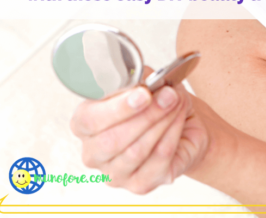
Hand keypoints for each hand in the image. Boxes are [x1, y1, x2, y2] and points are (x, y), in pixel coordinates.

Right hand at [70, 72, 210, 193]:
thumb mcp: (144, 81)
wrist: (181, 123)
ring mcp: (114, 174)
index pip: (89, 120)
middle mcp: (93, 153)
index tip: (143, 94)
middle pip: (112, 140)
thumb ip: (139, 81)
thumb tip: (146, 85)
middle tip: (168, 96)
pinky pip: (158, 160)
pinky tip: (178, 119)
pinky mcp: (139, 185)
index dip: (117, 108)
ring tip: (175, 102)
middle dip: (146, 115)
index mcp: (84, 123)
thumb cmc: (154, 100)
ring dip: (161, 122)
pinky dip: (172, 135)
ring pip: (136, 151)